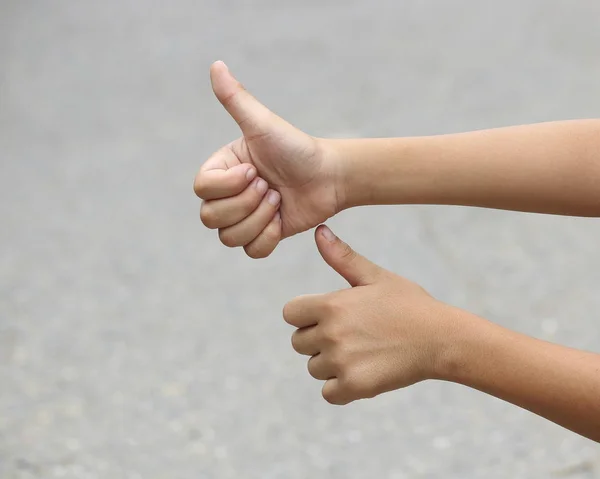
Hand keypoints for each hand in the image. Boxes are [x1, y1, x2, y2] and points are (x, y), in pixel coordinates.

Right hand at [194, 61, 340, 257]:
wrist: (329, 175)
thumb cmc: (297, 147)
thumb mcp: (264, 125)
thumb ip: (236, 99)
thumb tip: (216, 65)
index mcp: (222, 168)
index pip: (202, 190)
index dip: (229, 186)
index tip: (256, 170)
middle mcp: (228, 194)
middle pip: (211, 218)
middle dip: (247, 205)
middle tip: (272, 187)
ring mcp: (244, 217)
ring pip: (228, 238)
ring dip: (260, 220)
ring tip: (280, 200)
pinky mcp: (262, 235)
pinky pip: (250, 251)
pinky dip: (267, 239)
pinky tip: (283, 220)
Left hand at [283, 225, 457, 404]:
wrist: (442, 339)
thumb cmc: (408, 304)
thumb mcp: (376, 276)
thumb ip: (342, 257)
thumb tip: (319, 232)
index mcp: (331, 304)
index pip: (290, 313)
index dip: (305, 314)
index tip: (328, 316)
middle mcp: (331, 333)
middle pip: (299, 342)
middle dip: (318, 339)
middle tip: (352, 335)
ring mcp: (341, 362)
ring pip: (314, 368)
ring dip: (331, 364)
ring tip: (362, 352)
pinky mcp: (355, 387)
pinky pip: (329, 393)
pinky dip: (342, 387)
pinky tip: (363, 372)